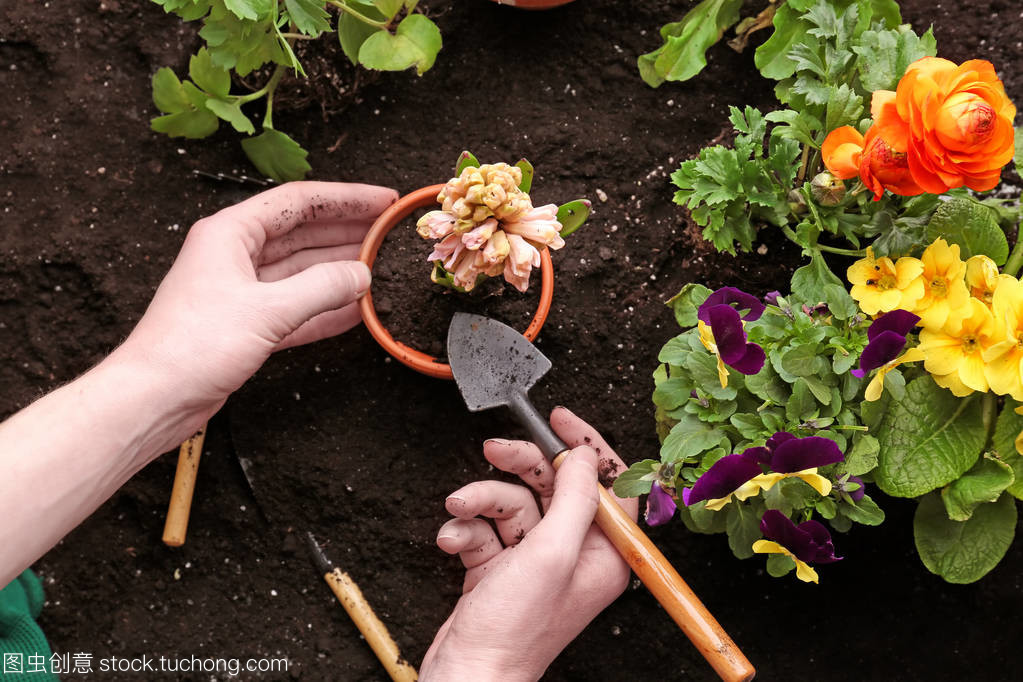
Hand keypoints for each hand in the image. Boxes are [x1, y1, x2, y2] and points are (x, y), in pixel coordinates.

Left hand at [115, 181, 396, 438]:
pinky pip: (296, 307)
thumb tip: (360, 275)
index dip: (345, 199)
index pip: (298, 202)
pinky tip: (356, 309)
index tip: (382, 201)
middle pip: (303, 233)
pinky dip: (325, 308)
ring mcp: (241, 290)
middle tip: (388, 231)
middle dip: (347, 231)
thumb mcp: (267, 311)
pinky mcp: (246, 324)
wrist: (155, 397)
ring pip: (302, 270)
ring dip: (339, 270)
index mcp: (230, 234)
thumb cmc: (191, 346)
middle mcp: (234, 255)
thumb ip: (321, 289)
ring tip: (379, 266)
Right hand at [420, 407, 637, 680]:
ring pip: (513, 503)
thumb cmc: (514, 631)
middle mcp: (573, 554)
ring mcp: (535, 561)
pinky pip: (487, 528)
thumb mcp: (552, 553)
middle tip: (494, 449)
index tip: (559, 421)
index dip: (585, 447)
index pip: (607, 484)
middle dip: (520, 466)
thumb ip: (574, 497)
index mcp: (604, 553)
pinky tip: (453, 541)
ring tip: (461, 507)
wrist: (467, 674)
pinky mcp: (501, 567)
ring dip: (482, 499)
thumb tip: (586, 455)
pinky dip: (467, 529)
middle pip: (554, 485)